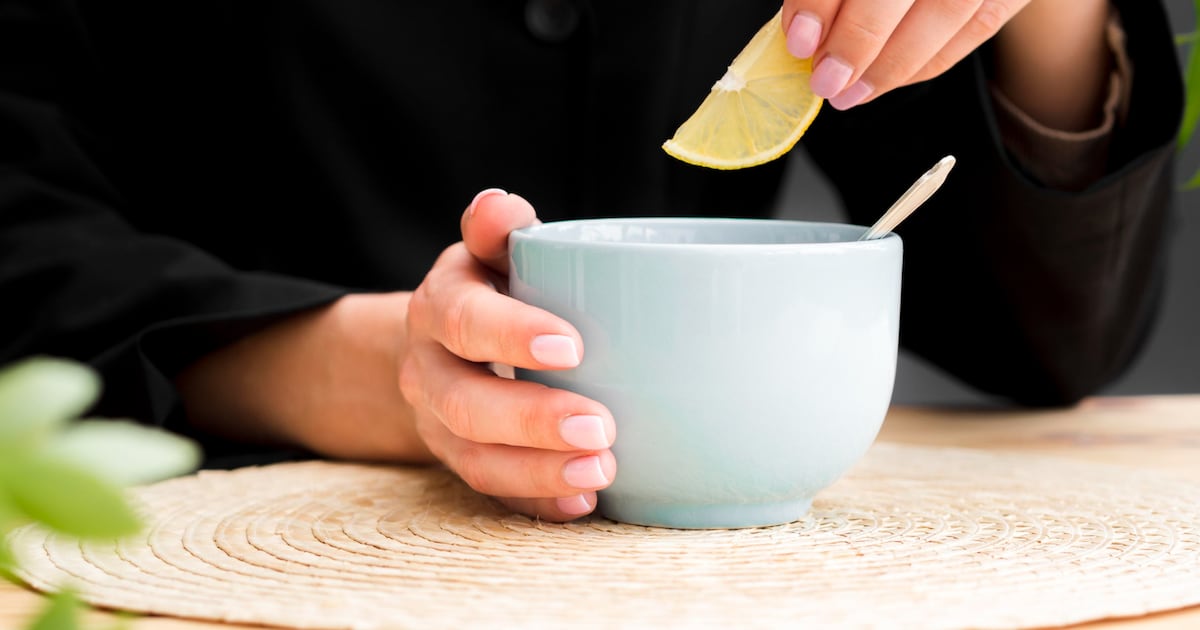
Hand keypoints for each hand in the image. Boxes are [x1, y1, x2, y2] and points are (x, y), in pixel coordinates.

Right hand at [401, 189, 616, 521]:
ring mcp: (439, 423)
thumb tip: (498, 205)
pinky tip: (581, 502)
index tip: (574, 346)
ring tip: (602, 471)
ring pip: (474, 458)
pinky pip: (491, 491)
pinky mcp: (461, 461)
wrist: (449, 343)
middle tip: (600, 428)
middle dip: (531, 420)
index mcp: (440, 306)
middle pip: (464, 403)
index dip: (511, 335)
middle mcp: (428, 368)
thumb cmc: (495, 288)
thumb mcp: (492, 251)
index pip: (464, 321)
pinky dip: (536, 502)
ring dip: (539, 471)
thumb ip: (499, 228)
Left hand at [781, 0, 1032, 109]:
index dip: (821, 2)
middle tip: (827, 80)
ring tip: (852, 92)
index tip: (801, 41)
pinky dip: (929, 62)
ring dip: (894, 64)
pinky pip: (977, 26)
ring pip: (948, 10)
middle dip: (860, 40)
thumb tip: (804, 32)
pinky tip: (890, 80)